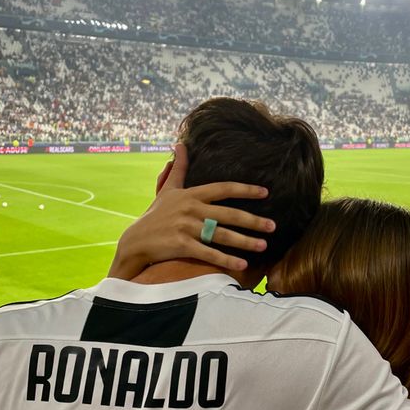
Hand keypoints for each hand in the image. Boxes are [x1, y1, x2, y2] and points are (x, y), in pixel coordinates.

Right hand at [108, 143, 275, 278]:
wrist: (135, 241)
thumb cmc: (155, 215)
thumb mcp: (167, 189)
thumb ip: (179, 168)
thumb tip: (180, 144)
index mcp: (191, 194)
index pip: (223, 189)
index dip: (245, 189)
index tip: (265, 192)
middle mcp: (190, 209)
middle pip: (228, 214)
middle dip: (253, 220)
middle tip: (273, 225)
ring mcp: (186, 227)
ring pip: (222, 234)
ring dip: (245, 241)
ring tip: (264, 246)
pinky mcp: (181, 245)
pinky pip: (208, 253)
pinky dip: (226, 259)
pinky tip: (242, 264)